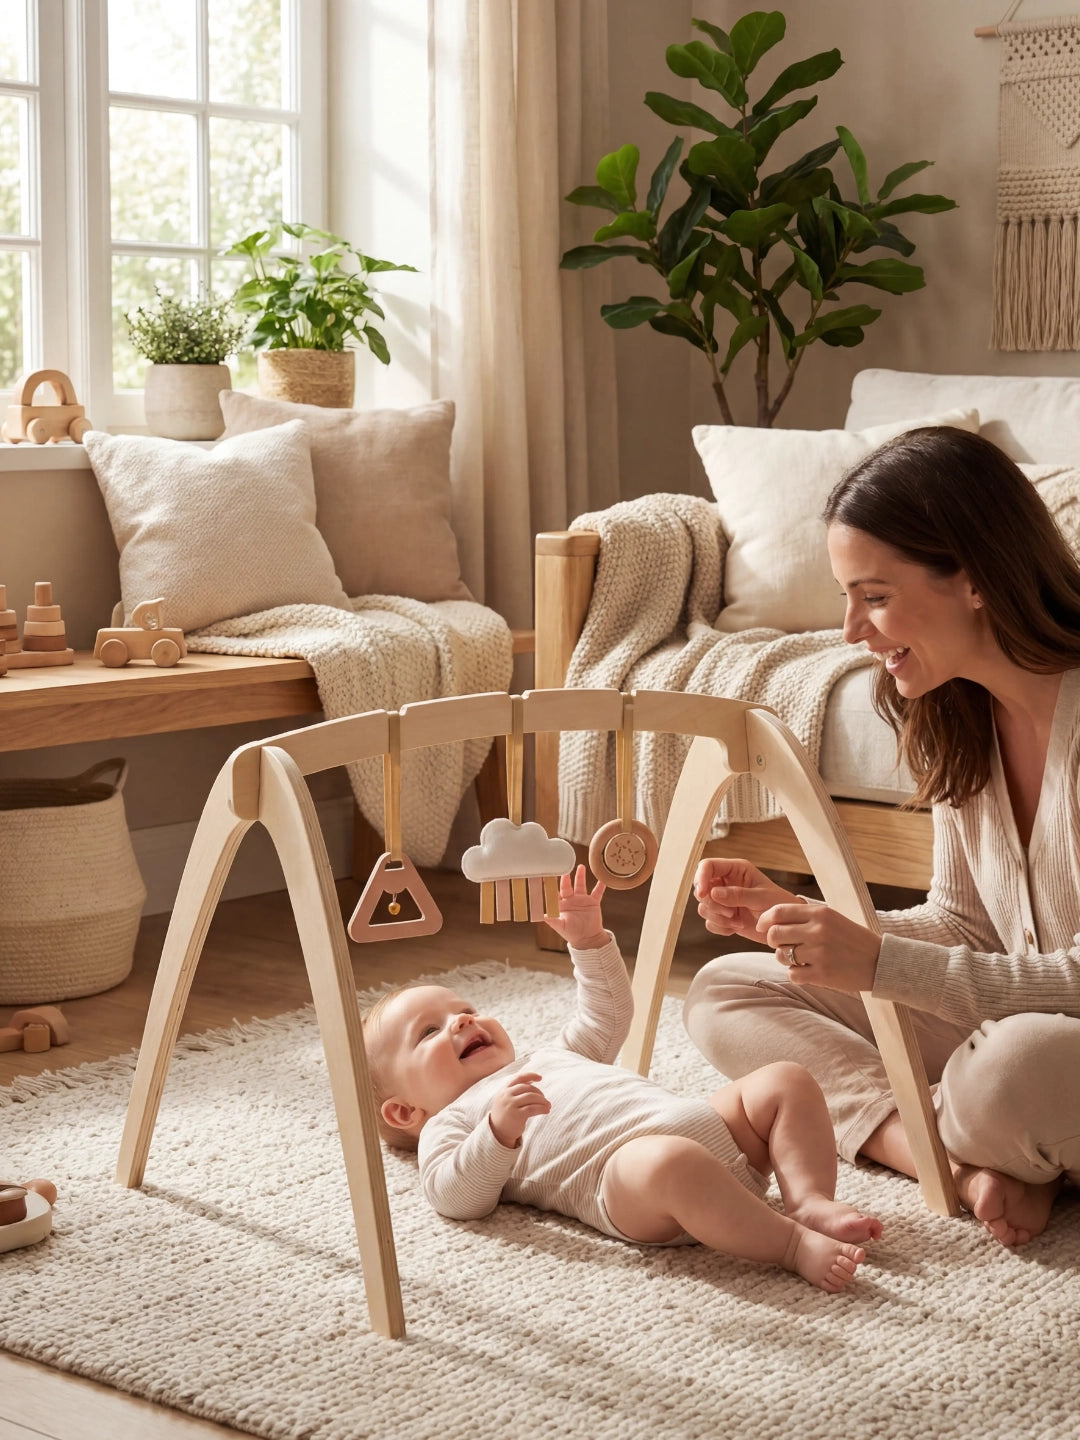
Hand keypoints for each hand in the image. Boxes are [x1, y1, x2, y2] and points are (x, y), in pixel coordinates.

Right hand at [488, 1071, 549, 1147]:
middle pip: (527, 1088)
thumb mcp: (506, 1099)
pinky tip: (546, 1111)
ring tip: (548, 1105)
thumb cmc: (506, 1114)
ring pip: (531, 1097)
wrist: (498, 1132)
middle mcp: (506, 1095)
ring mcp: (511, 1105)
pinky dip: (542, 1108)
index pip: (519, 1078)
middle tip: (545, 1100)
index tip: (540, 1078)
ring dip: (543, 1101)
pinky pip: (533, 1108)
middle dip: (539, 1093)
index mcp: (504, 1090)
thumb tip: (532, 1081)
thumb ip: (516, 1090)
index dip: (530, 1075)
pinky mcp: (517, 1115)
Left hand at [544, 865, 607, 949]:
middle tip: (564, 867)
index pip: (555, 892)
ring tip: (581, 867)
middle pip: (567, 885)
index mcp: (561, 905)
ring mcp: (582, 900)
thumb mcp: (561, 926)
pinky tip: (602, 879)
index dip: (551, 884)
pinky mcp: (593, 902)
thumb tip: (542, 915)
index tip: (548, 875)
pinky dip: (600, 886)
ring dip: (580, 876)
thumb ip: (552, 920)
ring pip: (581, 885)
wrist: (588, 939)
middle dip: (566, 877)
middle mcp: (571, 900)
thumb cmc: (572, 933)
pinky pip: (597, 892)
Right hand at [693, 857, 796, 944]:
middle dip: (712, 904)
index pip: (708, 866)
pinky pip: (710, 922)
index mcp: (735, 870)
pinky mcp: (722, 916)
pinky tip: (736, 927)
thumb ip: (738, 894)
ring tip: (738, 921)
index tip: (703, 894)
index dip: (701, 878)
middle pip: (700, 888)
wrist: (784, 926)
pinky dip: (721, 927)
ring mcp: (723, 900)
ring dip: (718, 918)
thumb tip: (713, 893)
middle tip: (730, 913)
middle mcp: (726, 882)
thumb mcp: (761, 897)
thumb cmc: (778, 904)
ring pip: (703, 907)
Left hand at [756, 902, 882, 992]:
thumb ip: (804, 916)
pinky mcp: (822, 974)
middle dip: (773, 941)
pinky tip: (808, 971)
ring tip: (799, 959)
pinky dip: (796, 974)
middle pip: (774, 934)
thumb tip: (770, 920)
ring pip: (781, 956)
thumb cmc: (852, 938)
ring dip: (785, 959)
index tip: (762, 927)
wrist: (881, 961)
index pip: (778, 912)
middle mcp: (818, 931)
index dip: (765, 920)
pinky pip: (793, 974)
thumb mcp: (831, 918)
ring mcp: (820, 953)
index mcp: (820, 913)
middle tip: (782, 945)